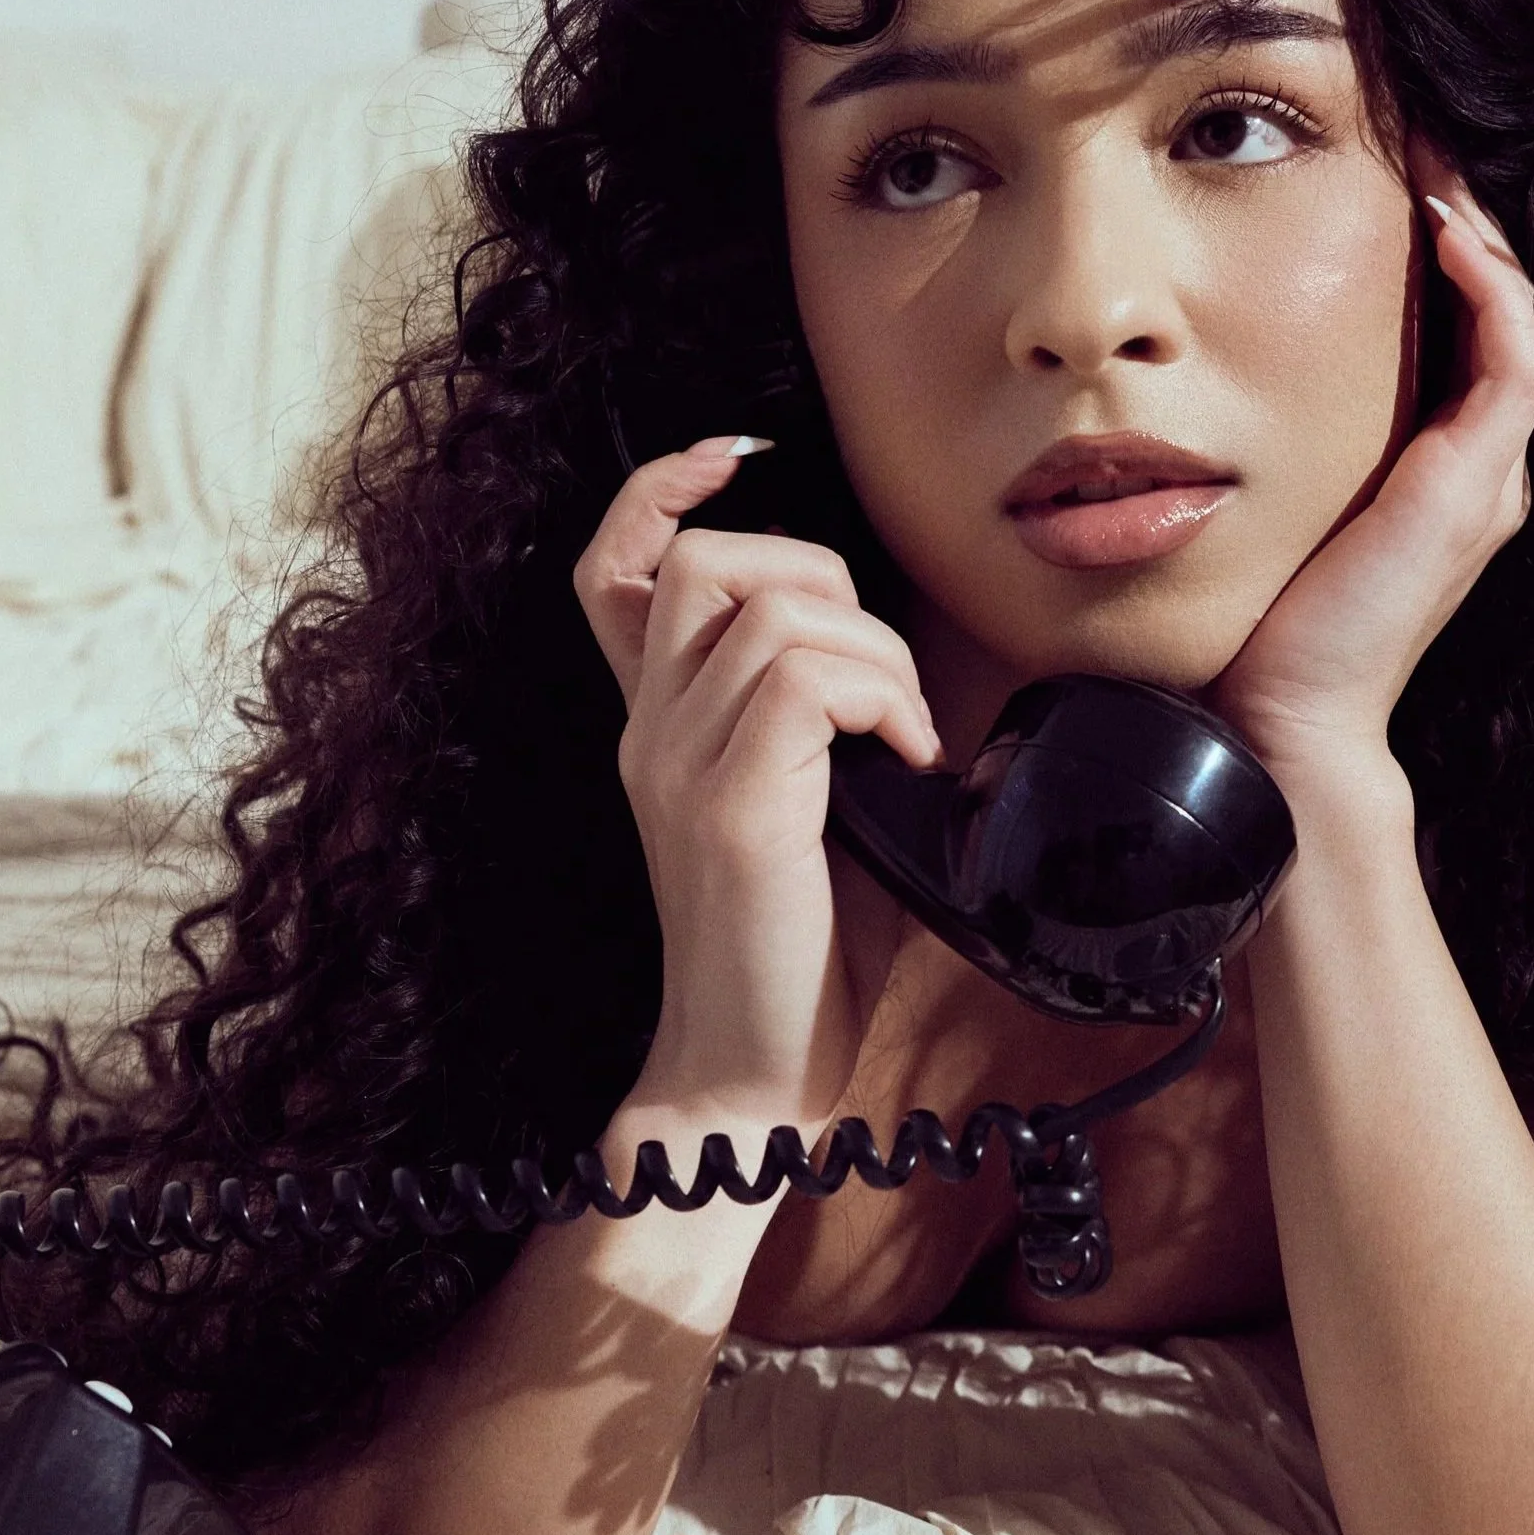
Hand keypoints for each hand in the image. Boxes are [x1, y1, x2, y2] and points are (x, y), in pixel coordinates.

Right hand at [572, 438, 939, 1151]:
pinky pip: (811, 677)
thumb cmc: (800, 954)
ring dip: (874, 653)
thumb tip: (919, 665)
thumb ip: (828, 725)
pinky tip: (911, 760)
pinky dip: (883, 697)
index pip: (614, 566)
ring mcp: (681, 764)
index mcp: (659, 723)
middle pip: (706, 559)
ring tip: (908, 734)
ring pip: (773, 608)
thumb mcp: (814, 809)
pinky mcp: (731, 806)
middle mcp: (650, 730)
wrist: (747, 1078)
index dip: (664, 488)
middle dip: (820, 578)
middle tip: (882, 679)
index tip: (737, 457)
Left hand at [1212, 152, 1533, 784]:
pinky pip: (1515, 359)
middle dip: (1469, 220)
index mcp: (1436, 469)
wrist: (1282, 716)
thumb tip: (1192, 366)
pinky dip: (1489, 288)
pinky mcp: (1478, 483)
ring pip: (1522, 320)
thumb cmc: (1260, 622)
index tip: (1392, 175)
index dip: (1442, 250)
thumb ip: (1264, 439)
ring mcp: (1487, 476)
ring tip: (1436, 166)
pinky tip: (1443, 234)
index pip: (1463, 329)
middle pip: (1504, 310)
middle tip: (1424, 142)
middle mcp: (1477, 467)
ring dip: (1485, 235)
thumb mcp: (1266, 501)